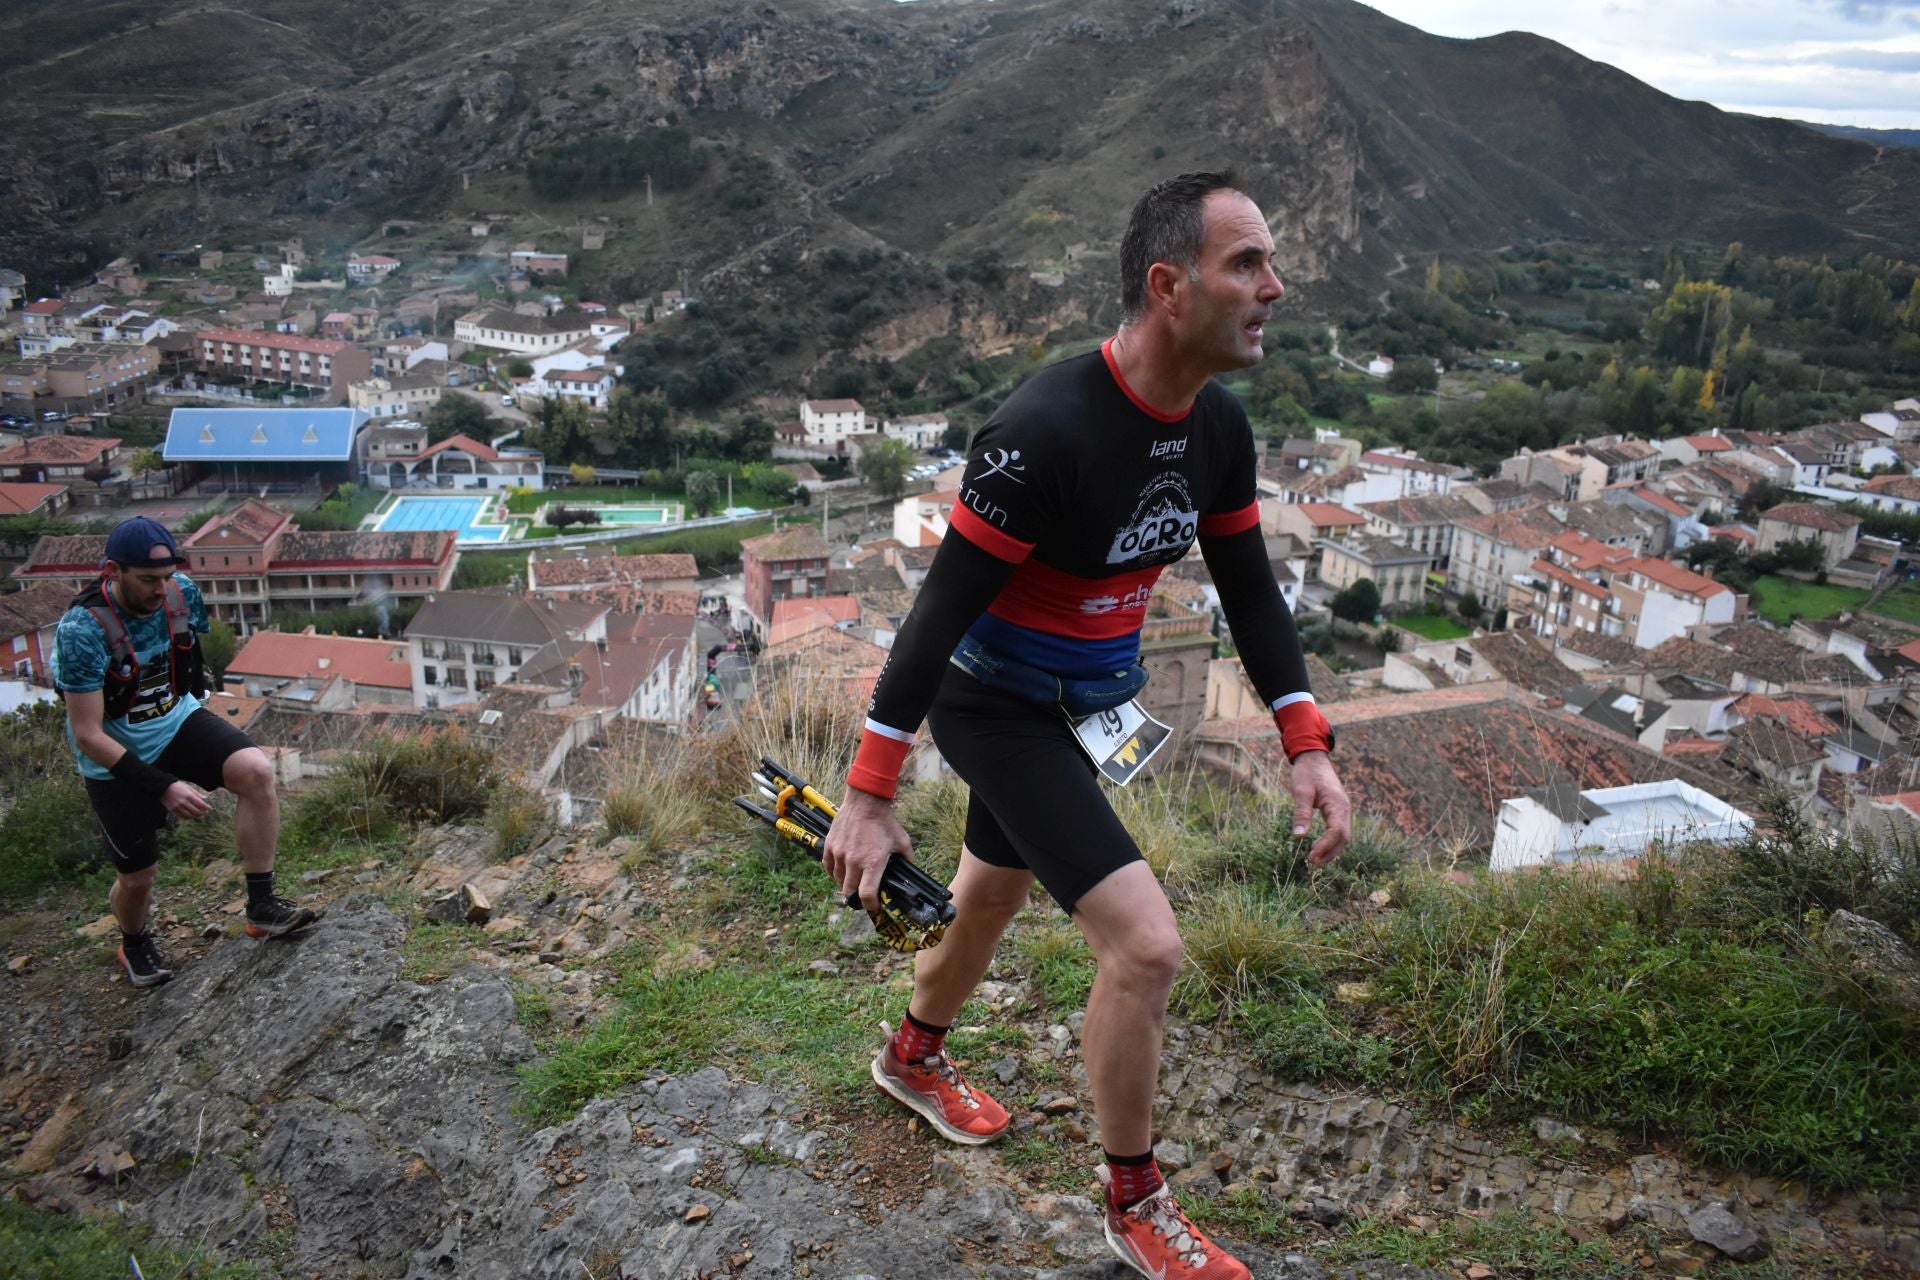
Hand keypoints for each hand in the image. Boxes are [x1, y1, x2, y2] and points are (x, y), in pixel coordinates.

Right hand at [162, 780, 211, 818]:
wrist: (163, 787)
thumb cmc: (177, 786)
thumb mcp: (188, 787)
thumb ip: (197, 793)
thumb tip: (205, 798)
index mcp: (189, 795)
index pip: (200, 804)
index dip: (206, 807)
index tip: (209, 808)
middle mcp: (184, 802)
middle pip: (196, 811)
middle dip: (202, 813)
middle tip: (205, 812)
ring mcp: (178, 806)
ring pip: (189, 815)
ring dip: (195, 816)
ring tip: (198, 815)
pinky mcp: (172, 809)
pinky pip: (181, 816)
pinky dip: (187, 817)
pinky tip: (190, 816)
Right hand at [822, 788, 913, 911]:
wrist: (865, 802)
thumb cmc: (885, 822)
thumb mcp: (903, 842)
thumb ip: (907, 861)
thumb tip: (909, 873)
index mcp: (872, 863)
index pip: (866, 895)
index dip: (870, 905)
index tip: (873, 906)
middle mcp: (853, 861)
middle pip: (849, 891)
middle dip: (856, 897)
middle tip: (862, 895)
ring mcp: (839, 853)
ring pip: (837, 880)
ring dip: (845, 884)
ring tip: (853, 880)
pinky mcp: (830, 845)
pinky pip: (827, 866)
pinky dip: (833, 872)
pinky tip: (841, 870)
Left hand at [1287, 751, 1350, 867]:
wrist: (1313, 758)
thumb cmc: (1307, 772)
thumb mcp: (1301, 790)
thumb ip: (1301, 812)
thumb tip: (1299, 836)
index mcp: (1337, 804)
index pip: (1337, 831)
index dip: (1326, 847)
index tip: (1311, 857)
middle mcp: (1344, 809)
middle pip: (1343, 837)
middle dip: (1330, 853)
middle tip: (1312, 863)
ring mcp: (1342, 810)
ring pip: (1342, 836)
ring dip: (1330, 850)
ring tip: (1314, 859)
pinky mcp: (1336, 811)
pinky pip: (1338, 831)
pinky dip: (1330, 842)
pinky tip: (1318, 848)